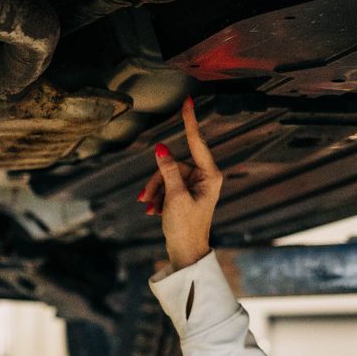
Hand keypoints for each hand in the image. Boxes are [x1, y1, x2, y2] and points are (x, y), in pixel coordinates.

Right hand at [136, 97, 221, 270]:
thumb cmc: (186, 228)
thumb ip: (167, 170)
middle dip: (157, 180)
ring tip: (149, 208)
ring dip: (155, 191)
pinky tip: (153, 211)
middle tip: (147, 199)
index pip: (196, 142)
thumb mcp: (174, 197)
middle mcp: (203, 178)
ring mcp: (194, 187)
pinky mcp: (184, 195)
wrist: (185, 254)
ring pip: (166, 176)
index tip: (187, 101)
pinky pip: (166, 187)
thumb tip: (161, 148)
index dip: (190, 121)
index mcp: (209, 176)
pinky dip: (157, 197)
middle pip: (173, 165)